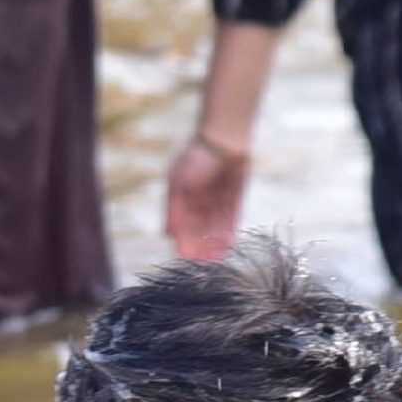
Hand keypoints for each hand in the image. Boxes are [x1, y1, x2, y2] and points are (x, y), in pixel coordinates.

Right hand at [165, 132, 250, 261]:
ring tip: (217, 258)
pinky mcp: (233, 197)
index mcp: (181, 198)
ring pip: (215, 226)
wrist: (224, 137)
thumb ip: (174, 211)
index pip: (181, 226)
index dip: (183, 242)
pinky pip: (230, 218)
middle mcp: (198, 201)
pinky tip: (229, 244)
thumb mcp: (179, 184)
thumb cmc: (197, 157)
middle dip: (201, 246)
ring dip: (215, 242)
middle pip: (198, 229)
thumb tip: (168, 235)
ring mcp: (216, 199)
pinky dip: (229, 231)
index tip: (186, 257)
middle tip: (205, 263)